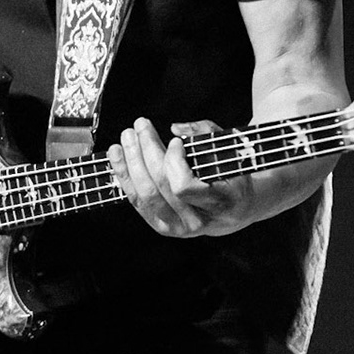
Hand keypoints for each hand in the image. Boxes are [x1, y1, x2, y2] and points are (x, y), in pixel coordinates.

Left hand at [108, 117, 257, 237]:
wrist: (235, 210)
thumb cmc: (232, 177)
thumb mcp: (229, 152)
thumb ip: (206, 134)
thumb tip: (177, 128)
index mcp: (220, 203)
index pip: (184, 186)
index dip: (174, 161)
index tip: (175, 142)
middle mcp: (197, 220)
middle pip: (159, 186)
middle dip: (147, 150)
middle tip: (140, 126)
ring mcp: (177, 227)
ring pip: (144, 194)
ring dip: (131, 162)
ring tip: (127, 137)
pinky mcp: (162, 227)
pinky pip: (137, 202)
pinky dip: (124, 176)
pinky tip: (118, 155)